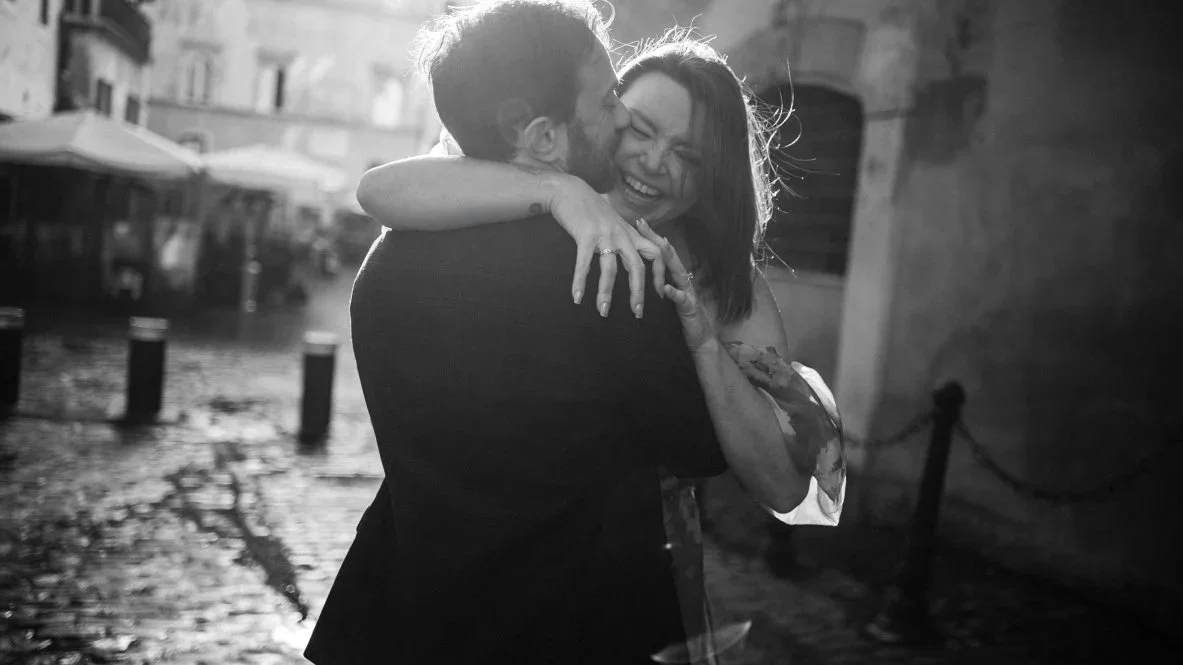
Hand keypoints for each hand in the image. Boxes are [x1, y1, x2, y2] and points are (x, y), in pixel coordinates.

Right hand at [549, 176, 665, 317]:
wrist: (569, 190)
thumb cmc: (589, 208)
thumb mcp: (613, 221)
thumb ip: (622, 237)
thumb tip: (628, 254)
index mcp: (630, 233)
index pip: (656, 254)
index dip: (659, 275)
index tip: (658, 293)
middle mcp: (621, 235)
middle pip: (638, 268)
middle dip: (638, 293)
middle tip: (637, 313)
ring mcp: (604, 235)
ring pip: (610, 270)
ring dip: (606, 293)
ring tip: (603, 312)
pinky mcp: (585, 235)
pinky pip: (584, 264)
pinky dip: (580, 282)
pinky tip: (577, 298)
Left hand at [635, 218, 714, 350]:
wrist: (698, 338)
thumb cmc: (676, 318)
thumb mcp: (661, 299)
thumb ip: (653, 285)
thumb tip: (632, 274)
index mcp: (673, 276)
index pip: (660, 253)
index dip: (650, 237)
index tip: (637, 222)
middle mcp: (681, 279)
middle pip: (668, 255)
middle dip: (656, 239)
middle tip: (642, 224)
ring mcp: (688, 292)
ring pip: (678, 271)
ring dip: (669, 258)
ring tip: (661, 245)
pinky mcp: (690, 308)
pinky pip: (683, 299)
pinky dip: (675, 293)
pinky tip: (668, 288)